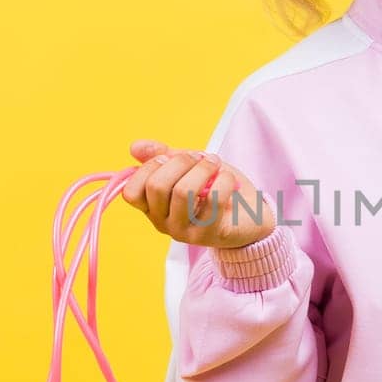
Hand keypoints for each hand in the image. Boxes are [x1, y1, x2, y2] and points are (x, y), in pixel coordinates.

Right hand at [121, 139, 275, 250]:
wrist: (250, 213)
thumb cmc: (215, 187)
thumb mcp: (188, 166)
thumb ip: (162, 155)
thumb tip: (135, 147)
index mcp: (152, 208)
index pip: (132, 192)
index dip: (150, 167)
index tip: (170, 156)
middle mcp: (162, 223)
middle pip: (157, 186)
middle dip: (181, 161)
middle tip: (200, 158)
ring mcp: (184, 232)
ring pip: (183, 192)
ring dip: (203, 168)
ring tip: (215, 164)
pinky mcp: (209, 234)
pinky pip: (213, 199)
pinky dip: (223, 180)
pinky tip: (228, 179)